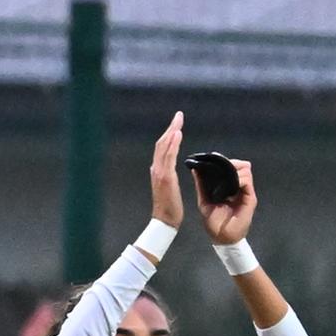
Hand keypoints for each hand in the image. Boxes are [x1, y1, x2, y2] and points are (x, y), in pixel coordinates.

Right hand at [148, 109, 184, 227]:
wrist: (165, 220)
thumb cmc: (169, 207)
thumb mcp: (167, 187)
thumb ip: (165, 175)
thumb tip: (162, 166)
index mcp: (158, 170)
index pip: (163, 148)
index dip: (169, 134)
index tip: (177, 123)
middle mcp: (156, 168)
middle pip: (162, 143)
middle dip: (170, 128)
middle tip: (178, 115)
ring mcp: (159, 172)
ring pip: (163, 147)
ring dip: (171, 132)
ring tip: (178, 121)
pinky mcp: (165, 176)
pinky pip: (168, 156)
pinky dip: (172, 144)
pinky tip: (177, 134)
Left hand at [196, 156, 257, 245]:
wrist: (222, 237)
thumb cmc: (214, 221)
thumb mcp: (204, 200)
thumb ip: (201, 185)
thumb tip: (196, 169)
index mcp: (228, 186)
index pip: (231, 167)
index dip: (224, 161)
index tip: (212, 159)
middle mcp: (238, 187)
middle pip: (241, 165)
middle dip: (230, 162)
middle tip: (218, 165)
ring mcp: (245, 192)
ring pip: (246, 171)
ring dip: (234, 169)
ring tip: (223, 174)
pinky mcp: (250, 198)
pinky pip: (247, 182)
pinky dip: (238, 178)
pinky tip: (228, 182)